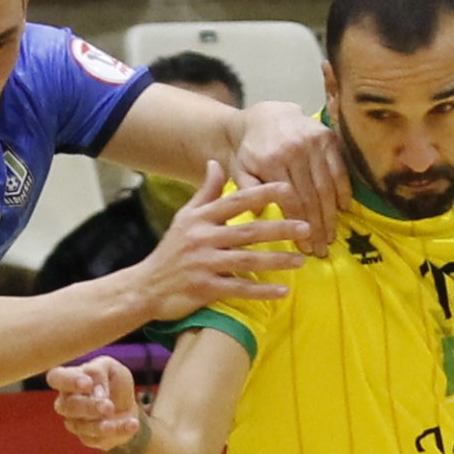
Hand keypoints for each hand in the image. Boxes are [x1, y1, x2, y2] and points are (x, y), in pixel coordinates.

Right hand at [48, 356, 144, 453]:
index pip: (56, 378)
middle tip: (108, 406)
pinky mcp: (88, 438)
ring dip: (101, 425)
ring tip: (117, 420)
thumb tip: (96, 391)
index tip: (88, 384)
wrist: (126, 405)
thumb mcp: (110, 368)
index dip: (69, 381)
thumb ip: (99, 372)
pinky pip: (99, 438)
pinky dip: (119, 430)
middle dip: (89, 406)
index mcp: (67, 379)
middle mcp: (66, 402)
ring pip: (81, 426)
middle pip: (69, 406)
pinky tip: (132, 424)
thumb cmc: (112, 381)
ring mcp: (75, 422)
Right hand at [138, 163, 304, 320]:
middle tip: (307, 227)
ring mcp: (204, 264)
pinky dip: (261, 291)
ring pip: (247, 260)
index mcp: (200, 218)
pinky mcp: (204, 288)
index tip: (289, 189)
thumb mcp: (185, 218)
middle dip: (279, 228)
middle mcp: (202, 238)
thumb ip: (205, 192)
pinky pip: (239, 288)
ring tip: (302, 260)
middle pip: (248, 231)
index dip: (263, 193)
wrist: (145, 287)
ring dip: (276, 261)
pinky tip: (283, 291)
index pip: (236, 201)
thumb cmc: (170, 251)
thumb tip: (215, 163)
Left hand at [229, 101, 345, 249]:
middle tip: (322, 250)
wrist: (266, 115)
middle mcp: (295, 151)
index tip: (305, 248)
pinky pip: (340, 169)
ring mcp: (314, 143)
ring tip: (331, 236)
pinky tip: (343, 209)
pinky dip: (343, 191)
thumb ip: (248, 193)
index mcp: (271, 161)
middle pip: (311, 197)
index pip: (291, 201)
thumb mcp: (241, 169)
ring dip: (331, 215)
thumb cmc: (252, 150)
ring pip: (327, 186)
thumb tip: (261, 216)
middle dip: (317, 227)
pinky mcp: (328, 138)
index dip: (299, 227)